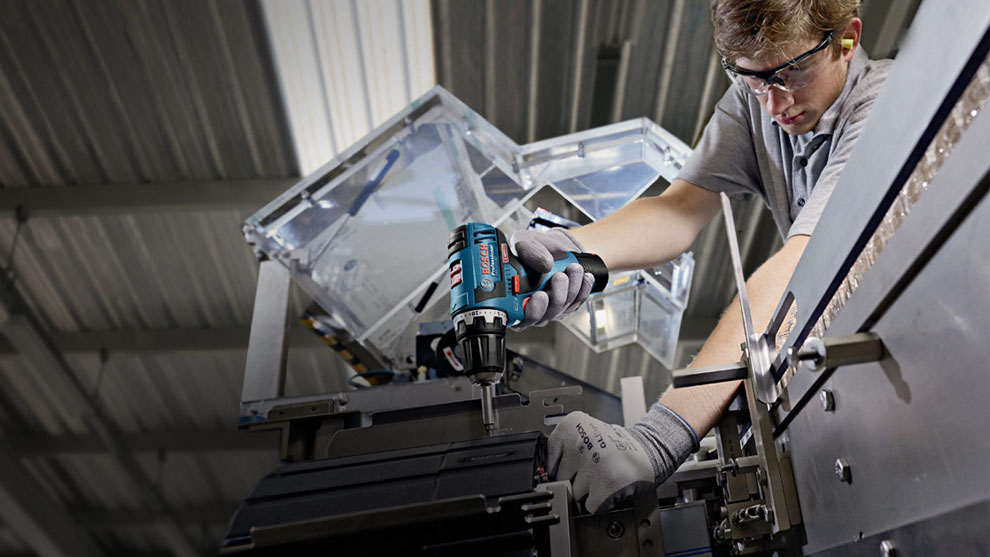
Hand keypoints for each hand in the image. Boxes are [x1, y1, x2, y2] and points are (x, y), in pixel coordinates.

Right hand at [510, 228, 594, 329]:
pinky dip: (583, 289)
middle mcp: (529, 307)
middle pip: (544, 316)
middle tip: (559, 277)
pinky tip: (584, 277)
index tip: (539, 295)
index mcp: (511, 297)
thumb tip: (546, 264)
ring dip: (571, 288)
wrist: (550, 248)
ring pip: (562, 308)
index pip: (518, 318)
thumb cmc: (532, 249)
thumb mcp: (524, 242)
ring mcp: (549, 309)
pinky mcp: (567, 305)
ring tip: (573, 269)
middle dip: (556, 297)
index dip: (530, 312)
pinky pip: (577, 302)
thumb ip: (530, 251)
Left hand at [547, 405, 699, 513]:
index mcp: (570, 425)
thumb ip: (562, 450)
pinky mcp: (606, 484)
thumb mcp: (582, 434)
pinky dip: (599, 503)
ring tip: (602, 478)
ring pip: (575, 493)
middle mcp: (579, 442)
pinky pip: (589, 505)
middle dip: (575, 480)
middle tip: (593, 471)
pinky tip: (609, 488)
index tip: (571, 469)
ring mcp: (592, 464)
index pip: (549, 460)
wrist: (649, 450)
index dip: (562, 469)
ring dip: (588, 492)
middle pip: (561, 478)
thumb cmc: (615, 446)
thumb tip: (547, 478)